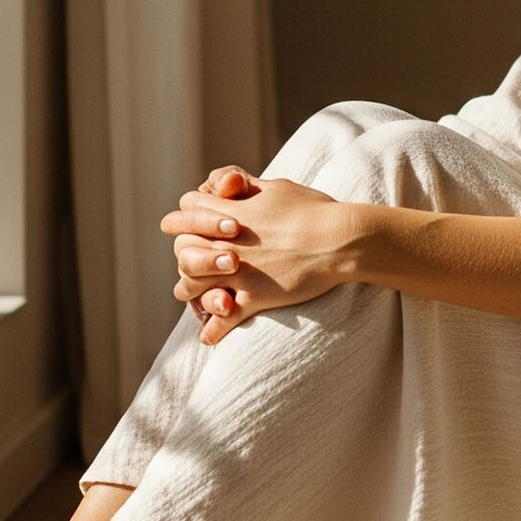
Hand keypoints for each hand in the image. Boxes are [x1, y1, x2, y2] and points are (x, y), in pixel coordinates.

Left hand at [159, 174, 355, 344]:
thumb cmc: (313, 209)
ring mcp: (236, 273)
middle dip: (185, 253)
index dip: (187, 215)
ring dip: (190, 292)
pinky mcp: (253, 298)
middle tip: (191, 262)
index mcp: (228, 213)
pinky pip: (222, 321)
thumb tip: (232, 184)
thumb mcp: (275, 187)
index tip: (191, 223)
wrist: (338, 239)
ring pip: (191, 286)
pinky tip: (208, 336)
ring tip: (197, 300)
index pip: (187, 208)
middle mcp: (224, 244)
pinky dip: (212, 330)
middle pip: (182, 248)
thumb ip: (247, 187)